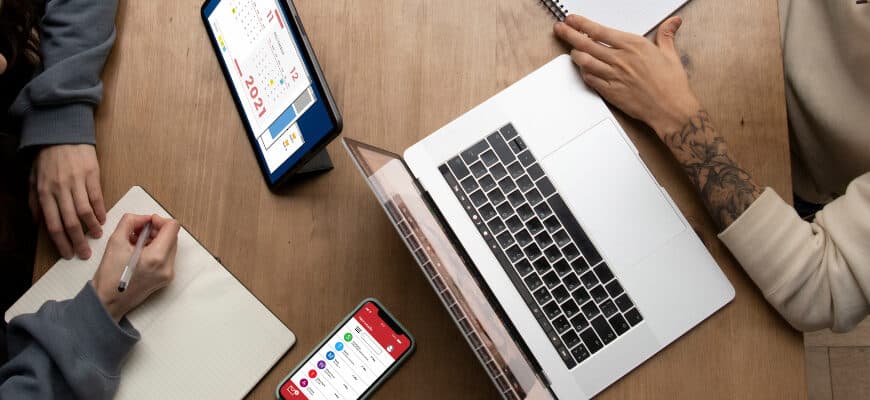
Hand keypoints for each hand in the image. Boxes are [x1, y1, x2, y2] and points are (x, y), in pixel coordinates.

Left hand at [30, 144, 106, 259]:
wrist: (62, 133)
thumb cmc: (47, 157)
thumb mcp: (33, 179)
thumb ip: (34, 202)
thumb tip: (38, 223)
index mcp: (44, 193)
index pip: (53, 224)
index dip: (61, 242)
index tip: (67, 253)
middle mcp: (60, 190)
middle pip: (70, 222)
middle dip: (78, 241)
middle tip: (85, 253)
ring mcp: (77, 182)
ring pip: (85, 212)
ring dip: (92, 228)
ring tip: (97, 236)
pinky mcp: (91, 175)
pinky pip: (97, 198)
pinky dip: (100, 211)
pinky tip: (102, 219)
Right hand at [91, 214, 180, 321]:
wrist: (108, 302)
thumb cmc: (109, 277)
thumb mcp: (115, 241)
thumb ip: (130, 222)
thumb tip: (144, 218)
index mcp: (156, 257)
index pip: (172, 227)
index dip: (158, 220)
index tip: (146, 223)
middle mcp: (167, 267)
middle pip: (172, 236)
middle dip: (156, 230)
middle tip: (137, 233)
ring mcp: (168, 274)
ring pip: (170, 246)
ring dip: (156, 240)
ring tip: (136, 244)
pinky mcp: (166, 279)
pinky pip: (167, 257)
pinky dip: (156, 250)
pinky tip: (140, 254)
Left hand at [554, 15, 701, 134]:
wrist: (670, 108)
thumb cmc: (671, 84)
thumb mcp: (670, 54)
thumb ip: (666, 35)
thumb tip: (673, 22)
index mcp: (633, 45)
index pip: (599, 30)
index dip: (581, 24)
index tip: (572, 20)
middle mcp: (620, 59)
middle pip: (586, 44)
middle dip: (569, 34)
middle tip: (560, 29)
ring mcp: (613, 76)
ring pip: (584, 61)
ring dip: (574, 54)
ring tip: (570, 50)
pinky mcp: (610, 91)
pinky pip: (590, 79)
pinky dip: (583, 72)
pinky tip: (583, 69)